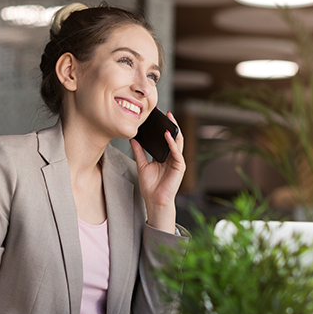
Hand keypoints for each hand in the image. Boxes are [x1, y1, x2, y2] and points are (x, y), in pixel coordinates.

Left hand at [130, 111, 185, 232]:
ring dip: (174, 129)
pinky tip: (167, 135)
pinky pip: (177, 152)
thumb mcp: (142, 165)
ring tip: (169, 118)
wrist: (154, 201)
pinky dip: (172, 143)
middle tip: (165, 112)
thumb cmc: (150, 186)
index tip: (156, 116)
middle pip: (174, 136)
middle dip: (171, 123)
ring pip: (178, 141)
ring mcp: (177, 161)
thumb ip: (139, 152)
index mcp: (165, 156)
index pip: (166, 137)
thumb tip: (133, 139)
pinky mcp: (180, 167)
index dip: (162, 126)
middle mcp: (173, 157)